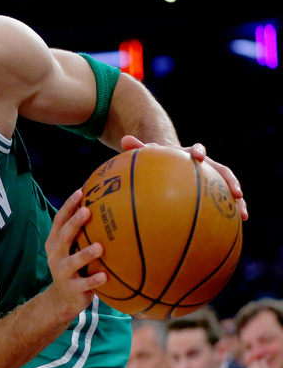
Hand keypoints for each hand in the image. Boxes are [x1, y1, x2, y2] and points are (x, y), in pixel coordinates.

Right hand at [45, 189, 105, 320]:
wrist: (62, 298)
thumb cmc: (73, 267)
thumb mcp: (71, 249)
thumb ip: (80, 233)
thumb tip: (104, 208)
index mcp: (55, 243)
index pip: (59, 221)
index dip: (68, 206)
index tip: (80, 192)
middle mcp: (56, 255)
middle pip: (63, 237)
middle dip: (74, 223)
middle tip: (87, 211)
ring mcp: (62, 272)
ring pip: (73, 262)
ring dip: (85, 254)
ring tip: (100, 247)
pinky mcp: (72, 288)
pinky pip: (84, 284)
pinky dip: (94, 280)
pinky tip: (105, 276)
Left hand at [121, 135, 247, 219]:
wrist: (173, 161)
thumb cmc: (159, 158)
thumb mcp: (149, 153)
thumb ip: (138, 147)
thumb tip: (123, 139)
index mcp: (190, 154)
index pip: (197, 150)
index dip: (198, 151)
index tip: (198, 156)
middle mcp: (207, 166)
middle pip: (223, 171)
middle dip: (230, 181)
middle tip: (237, 192)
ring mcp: (212, 179)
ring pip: (228, 189)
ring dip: (238, 200)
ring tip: (243, 214)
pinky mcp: (214, 193)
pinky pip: (224, 203)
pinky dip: (230, 213)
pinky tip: (236, 228)